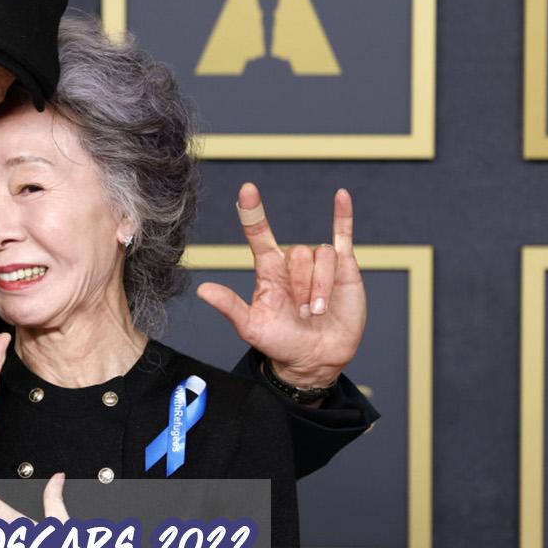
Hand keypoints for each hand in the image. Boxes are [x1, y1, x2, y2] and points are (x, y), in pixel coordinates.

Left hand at [196, 183, 365, 389]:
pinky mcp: (344, 268)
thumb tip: (202, 290)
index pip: (258, 233)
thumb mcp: (251, 327)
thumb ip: (230, 306)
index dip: (253, 212)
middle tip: (301, 312)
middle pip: (297, 252)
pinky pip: (343, 235)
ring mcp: (317, 264)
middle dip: (302, 286)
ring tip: (317, 311)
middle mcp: (291, 263)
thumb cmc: (280, 343)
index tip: (247, 189)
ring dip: (321, 287)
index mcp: (268, 270)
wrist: (315, 358)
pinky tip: (341, 195)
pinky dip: (343, 215)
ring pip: (322, 256)